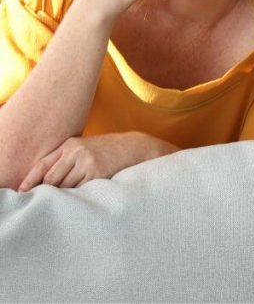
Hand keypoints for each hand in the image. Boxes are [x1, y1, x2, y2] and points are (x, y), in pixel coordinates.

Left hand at [17, 132, 177, 190]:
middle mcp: (76, 151)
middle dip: (47, 192)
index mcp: (69, 144)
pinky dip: (79, 197)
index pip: (42, 165)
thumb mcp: (85, 149)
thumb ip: (66, 160)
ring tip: (66, 204)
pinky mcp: (98, 173)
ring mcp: (87, 162)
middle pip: (51, 179)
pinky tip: (82, 200)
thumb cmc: (108, 151)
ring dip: (64, 196)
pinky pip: (81, 191)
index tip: (22, 192)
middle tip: (43, 204)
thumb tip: (45, 183)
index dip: (30, 181)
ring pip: (65, 187)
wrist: (136, 148)